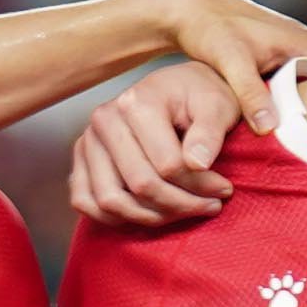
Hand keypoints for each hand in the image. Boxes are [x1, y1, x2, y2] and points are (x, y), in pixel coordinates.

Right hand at [63, 60, 260, 233]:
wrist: (179, 89)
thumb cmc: (200, 97)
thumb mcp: (217, 105)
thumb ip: (210, 132)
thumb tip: (198, 163)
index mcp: (135, 102)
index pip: (167, 165)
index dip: (200, 186)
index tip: (224, 190)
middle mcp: (104, 120)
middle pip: (140, 185)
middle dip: (180, 205)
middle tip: (210, 206)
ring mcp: (88, 142)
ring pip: (112, 201)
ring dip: (151, 217)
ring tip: (182, 211)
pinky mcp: (81, 160)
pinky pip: (87, 203)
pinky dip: (116, 218)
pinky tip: (149, 214)